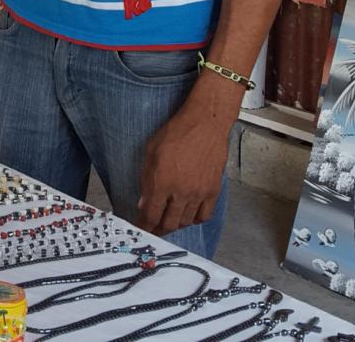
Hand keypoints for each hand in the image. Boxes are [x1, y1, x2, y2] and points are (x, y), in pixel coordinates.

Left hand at [136, 94, 230, 235]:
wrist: (205, 123)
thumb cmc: (176, 132)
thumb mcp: (150, 152)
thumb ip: (146, 180)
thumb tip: (144, 202)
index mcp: (162, 182)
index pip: (150, 216)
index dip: (144, 226)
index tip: (141, 229)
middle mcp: (181, 192)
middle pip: (168, 224)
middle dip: (158, 230)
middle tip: (153, 229)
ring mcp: (199, 193)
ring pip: (185, 222)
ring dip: (175, 225)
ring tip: (169, 221)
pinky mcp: (213, 190)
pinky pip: (204, 215)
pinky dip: (194, 219)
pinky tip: (188, 215)